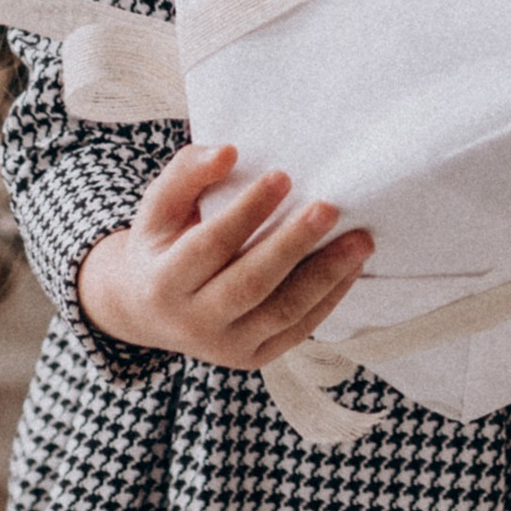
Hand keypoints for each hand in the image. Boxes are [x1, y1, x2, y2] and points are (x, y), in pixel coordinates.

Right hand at [76, 143, 372, 370]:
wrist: (150, 310)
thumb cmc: (162, 244)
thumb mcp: (159, 206)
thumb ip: (187, 173)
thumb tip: (228, 152)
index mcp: (163, 283)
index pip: (210, 245)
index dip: (247, 211)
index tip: (282, 176)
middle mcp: (193, 323)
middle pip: (250, 284)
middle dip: (292, 245)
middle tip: (328, 209)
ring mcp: (226, 347)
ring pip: (283, 312)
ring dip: (326, 275)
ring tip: (360, 241)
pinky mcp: (255, 358)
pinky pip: (298, 329)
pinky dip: (329, 298)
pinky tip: (352, 267)